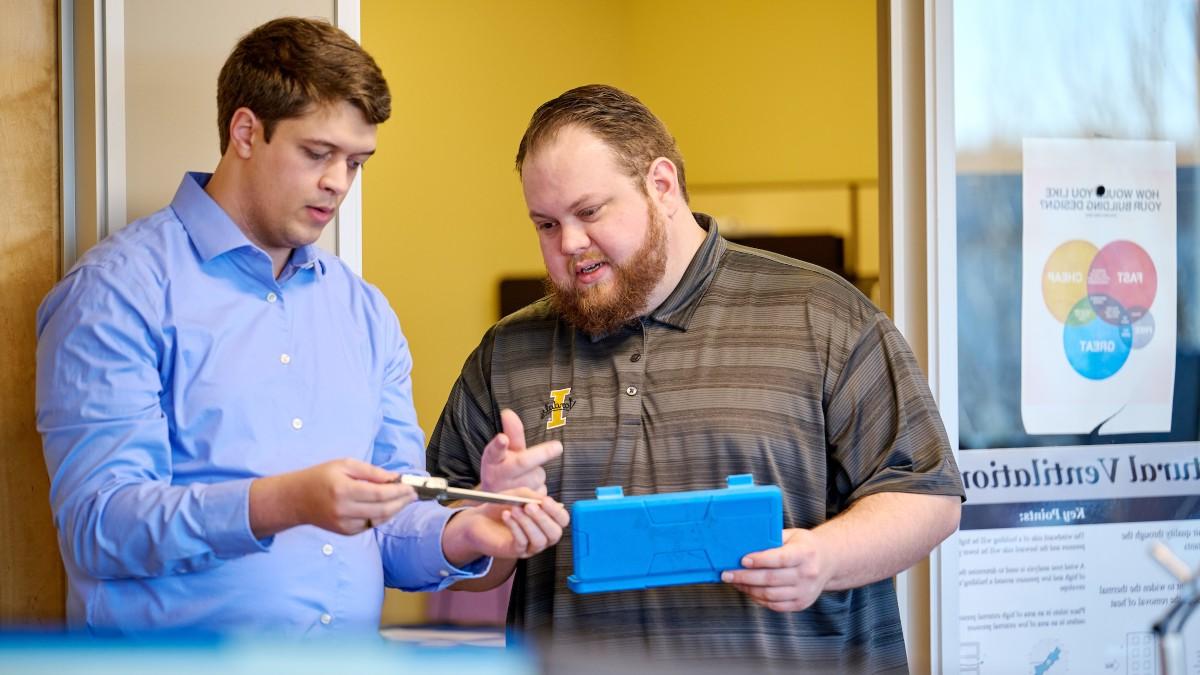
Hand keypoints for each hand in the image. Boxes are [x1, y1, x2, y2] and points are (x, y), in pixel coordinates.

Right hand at [250, 459, 416, 537]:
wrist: (296, 499)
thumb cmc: (320, 477)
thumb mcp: (344, 464)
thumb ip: (371, 471)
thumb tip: (394, 478)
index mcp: (343, 490)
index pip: (379, 493)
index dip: (398, 491)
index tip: (411, 487)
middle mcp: (343, 510)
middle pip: (382, 509)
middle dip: (402, 501)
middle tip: (414, 493)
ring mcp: (344, 524)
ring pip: (379, 519)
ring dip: (395, 510)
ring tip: (405, 499)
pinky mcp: (345, 532)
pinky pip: (370, 525)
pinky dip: (383, 516)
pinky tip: (389, 506)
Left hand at [441, 489, 569, 565]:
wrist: (478, 519)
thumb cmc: (501, 506)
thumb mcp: (518, 494)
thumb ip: (532, 495)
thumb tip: (543, 500)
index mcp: (546, 520)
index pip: (562, 520)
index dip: (556, 511)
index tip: (545, 501)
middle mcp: (542, 535)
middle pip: (555, 533)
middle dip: (543, 519)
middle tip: (529, 507)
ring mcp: (530, 546)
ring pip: (539, 540)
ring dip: (528, 523)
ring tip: (515, 510)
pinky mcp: (516, 552)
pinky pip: (522, 543)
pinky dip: (515, 528)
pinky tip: (507, 516)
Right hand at [479, 409, 561, 493]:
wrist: (493, 500)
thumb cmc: (501, 468)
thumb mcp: (503, 451)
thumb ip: (511, 433)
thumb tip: (508, 413)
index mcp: (492, 459)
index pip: (494, 450)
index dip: (498, 445)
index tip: (502, 438)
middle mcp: (499, 475)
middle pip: (523, 463)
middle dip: (540, 454)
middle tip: (558, 446)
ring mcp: (509, 493)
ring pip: (537, 476)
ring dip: (538, 474)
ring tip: (526, 475)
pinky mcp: (521, 505)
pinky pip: (541, 491)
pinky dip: (539, 488)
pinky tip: (529, 489)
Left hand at [720, 528, 830, 611]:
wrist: (829, 561)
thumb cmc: (805, 545)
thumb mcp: (792, 535)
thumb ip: (772, 539)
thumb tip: (743, 544)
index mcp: (806, 553)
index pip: (780, 559)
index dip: (760, 560)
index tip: (742, 560)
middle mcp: (807, 574)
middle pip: (771, 579)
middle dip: (745, 577)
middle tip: (727, 574)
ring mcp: (805, 591)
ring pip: (770, 595)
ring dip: (748, 589)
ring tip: (735, 582)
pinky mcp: (801, 603)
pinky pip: (775, 605)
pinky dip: (758, 599)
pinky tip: (748, 590)